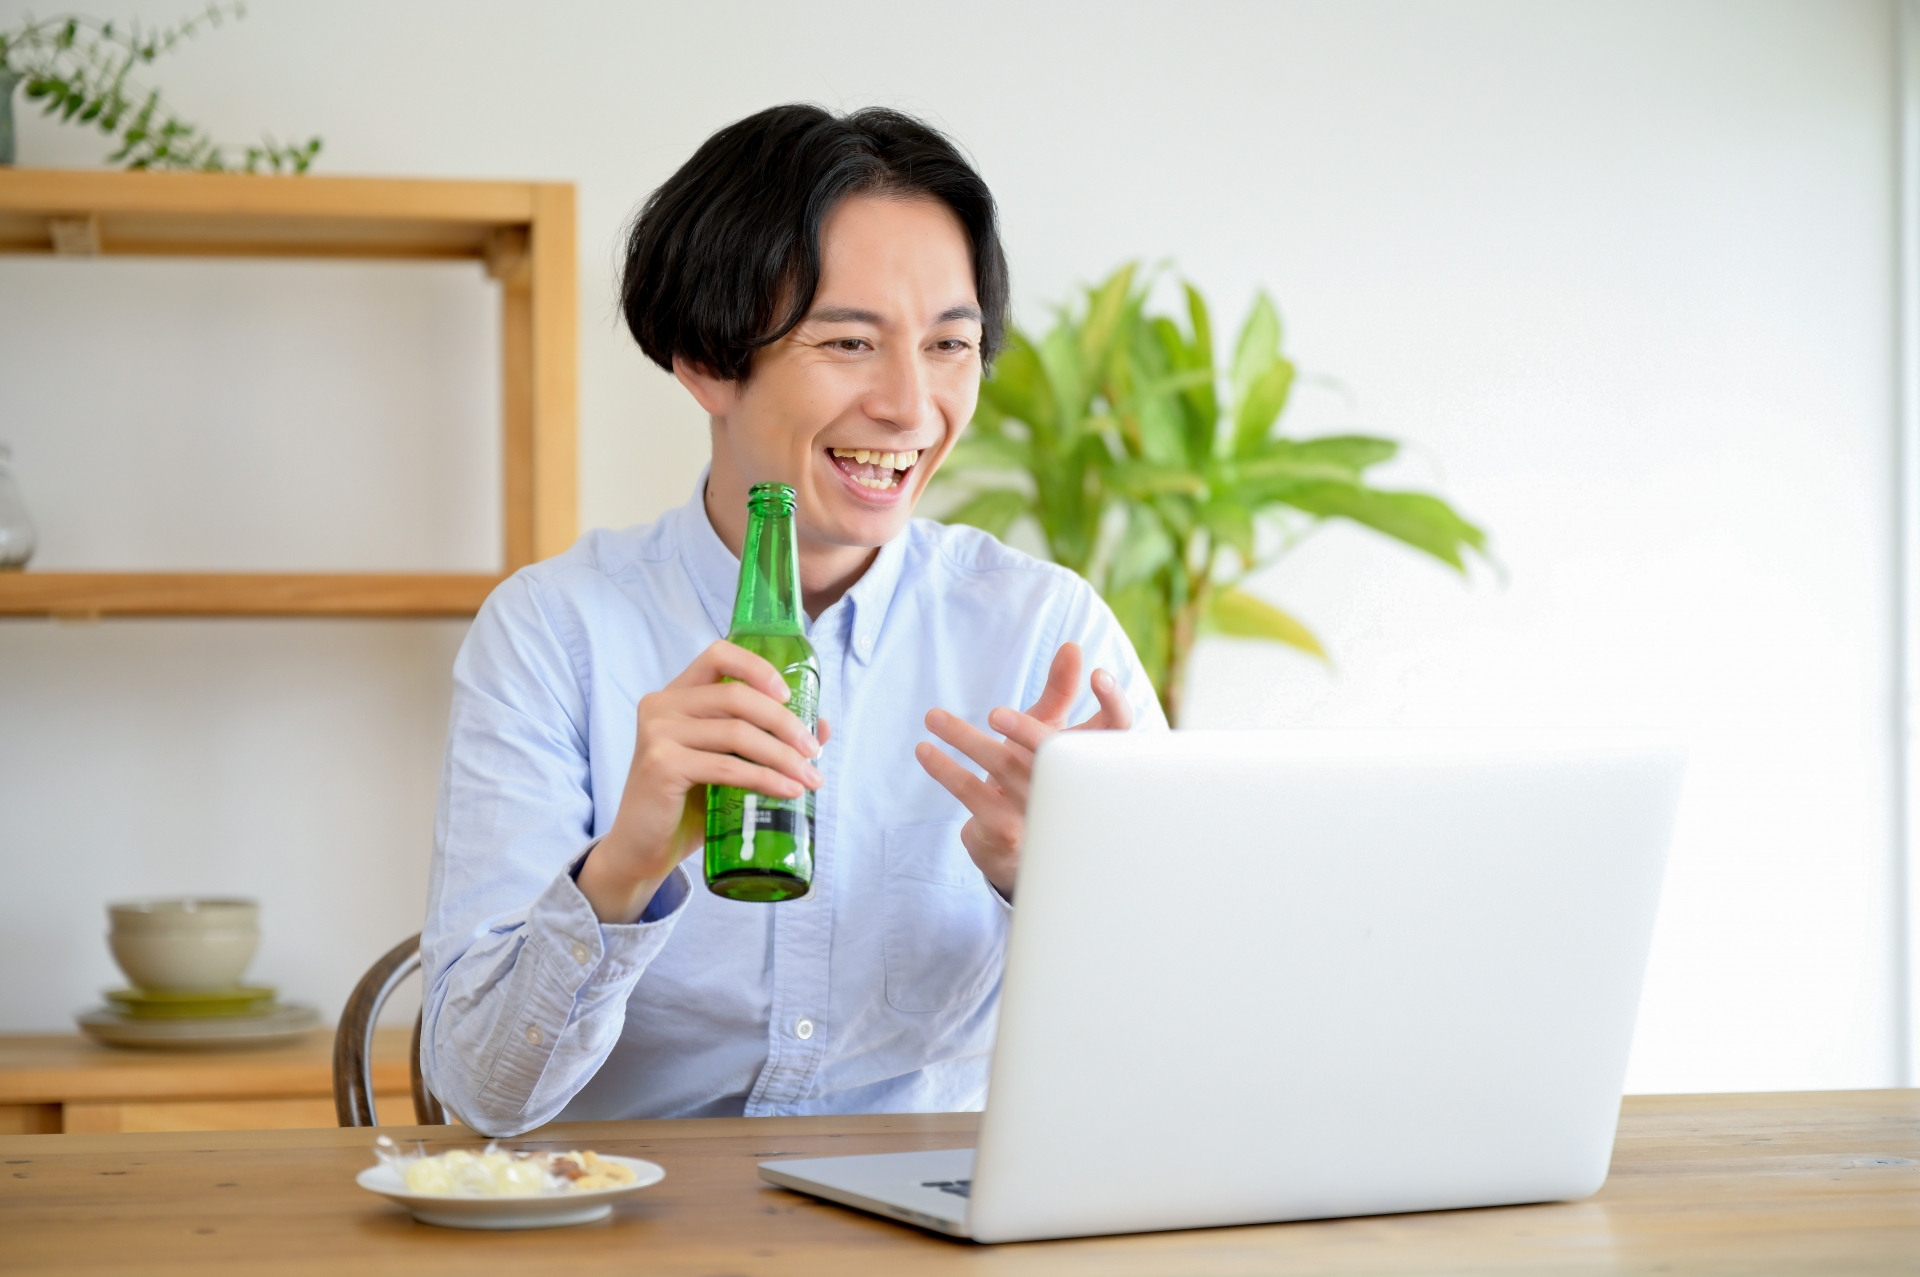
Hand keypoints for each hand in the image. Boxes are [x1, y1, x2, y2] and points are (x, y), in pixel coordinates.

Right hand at [578, 641, 828, 922]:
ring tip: (811, 778)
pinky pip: (727, 767)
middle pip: (737, 696)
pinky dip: (765, 778)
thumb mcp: (727, 764)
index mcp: (675, 695)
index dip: (758, 668)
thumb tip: (823, 727)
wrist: (642, 850)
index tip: (789, 696)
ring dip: (783, 756)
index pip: (718, 655)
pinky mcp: (661, 765)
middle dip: (785, 723)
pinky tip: (788, 791)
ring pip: (737, 733)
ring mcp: (657, 733)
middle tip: (814, 751)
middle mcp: (661, 705)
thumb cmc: (686, 805)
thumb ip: (763, 740)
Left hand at [913, 642, 1133, 899]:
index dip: (1114, 703)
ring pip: (1003, 767)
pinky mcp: (1004, 831)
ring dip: (963, 738)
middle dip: (1026, 730)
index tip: (1098, 675)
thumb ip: (1061, 691)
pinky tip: (925, 749)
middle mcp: (1070, 790)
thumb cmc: (1036, 775)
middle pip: (1053, 753)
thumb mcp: (1048, 732)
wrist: (1017, 850)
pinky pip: (971, 792)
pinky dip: (944, 768)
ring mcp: (1038, 813)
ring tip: (933, 716)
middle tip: (995, 713)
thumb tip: (1072, 647)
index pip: (1117, 731)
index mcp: (1088, 763)